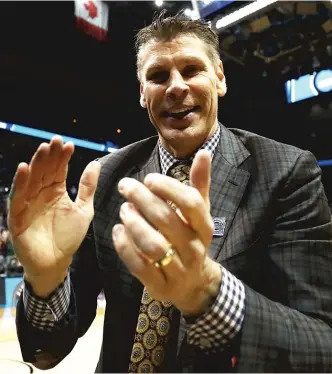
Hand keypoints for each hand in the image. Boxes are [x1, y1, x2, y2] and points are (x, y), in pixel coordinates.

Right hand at [7, 136, 100, 293]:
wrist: (57, 263)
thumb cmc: (69, 237)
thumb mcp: (84, 209)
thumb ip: (88, 187)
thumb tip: (96, 163)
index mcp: (56, 191)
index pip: (58, 170)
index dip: (63, 157)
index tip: (69, 144)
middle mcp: (41, 194)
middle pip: (44, 170)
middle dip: (49, 155)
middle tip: (55, 140)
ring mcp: (28, 204)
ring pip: (31, 179)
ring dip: (36, 164)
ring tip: (43, 149)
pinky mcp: (18, 216)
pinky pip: (18, 197)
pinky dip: (20, 183)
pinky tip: (25, 168)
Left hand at [112, 150, 221, 315]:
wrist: (195, 283)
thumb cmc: (193, 238)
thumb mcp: (200, 212)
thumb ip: (200, 183)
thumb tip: (204, 152)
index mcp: (204, 226)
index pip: (191, 204)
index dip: (170, 189)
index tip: (149, 178)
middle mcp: (194, 248)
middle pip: (167, 221)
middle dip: (143, 200)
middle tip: (125, 185)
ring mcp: (178, 269)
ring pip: (153, 245)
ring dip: (134, 224)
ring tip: (123, 209)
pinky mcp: (160, 285)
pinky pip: (140, 267)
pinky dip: (125, 247)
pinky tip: (117, 230)